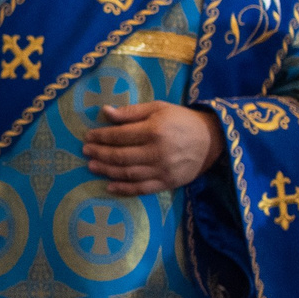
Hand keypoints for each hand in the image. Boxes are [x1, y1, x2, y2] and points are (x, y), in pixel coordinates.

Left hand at [84, 102, 223, 196]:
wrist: (212, 139)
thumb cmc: (181, 120)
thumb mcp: (158, 108)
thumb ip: (131, 112)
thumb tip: (105, 112)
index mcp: (154, 130)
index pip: (119, 135)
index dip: (101, 137)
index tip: (88, 136)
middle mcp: (157, 152)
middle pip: (121, 156)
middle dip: (100, 154)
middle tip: (86, 151)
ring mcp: (163, 170)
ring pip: (128, 174)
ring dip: (107, 171)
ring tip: (92, 166)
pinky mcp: (168, 183)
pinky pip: (142, 189)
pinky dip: (124, 189)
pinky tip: (110, 186)